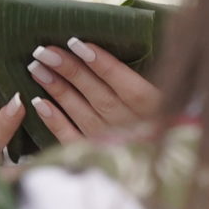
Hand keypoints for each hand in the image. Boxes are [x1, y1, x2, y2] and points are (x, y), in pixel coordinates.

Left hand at [23, 38, 159, 145]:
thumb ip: (148, 77)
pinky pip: (73, 139)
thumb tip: (114, 50)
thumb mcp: (172, 94)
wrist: (170, 165)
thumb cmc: (172, 119)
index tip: (76, 43)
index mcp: (155, 109)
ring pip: (81, 113)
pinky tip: (39, 104)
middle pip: (98, 95)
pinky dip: (55, 122)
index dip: (102, 64)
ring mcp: (113, 143)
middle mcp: (132, 126)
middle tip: (44, 51)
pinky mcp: (98, 156)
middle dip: (70, 71)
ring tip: (36, 68)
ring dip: (57, 90)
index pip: (127, 84)